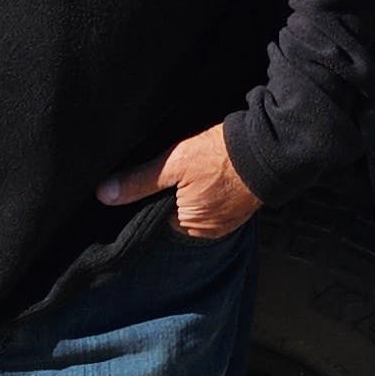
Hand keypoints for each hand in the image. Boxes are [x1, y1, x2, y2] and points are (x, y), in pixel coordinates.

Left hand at [100, 124, 260, 239]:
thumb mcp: (174, 164)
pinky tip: (207, 170)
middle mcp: (209, 229)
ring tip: (190, 168)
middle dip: (169, 195)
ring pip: (195, 205)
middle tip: (170, 169)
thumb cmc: (221, 157)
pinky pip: (215, 199)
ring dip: (189, 190)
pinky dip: (209, 187)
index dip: (147, 200)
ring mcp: (229, 218)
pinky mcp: (241, 204)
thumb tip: (105, 195)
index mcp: (190, 227)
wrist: (270, 146)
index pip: (155, 219)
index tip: (146, 181)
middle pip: (175, 213)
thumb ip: (139, 181)